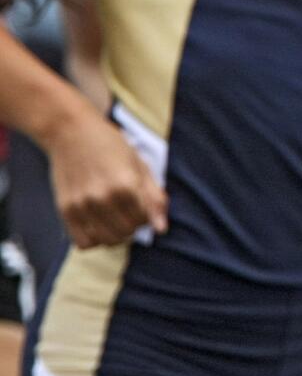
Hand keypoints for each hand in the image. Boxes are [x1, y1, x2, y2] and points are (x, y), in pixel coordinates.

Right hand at [46, 112, 167, 248]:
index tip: (142, 203)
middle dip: (133, 225)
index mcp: (126, 185)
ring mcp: (82, 206)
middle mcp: (102, 198)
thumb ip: (154, 197)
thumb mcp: (140, 165)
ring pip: (106, 241)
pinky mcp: (65, 211)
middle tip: (129, 209)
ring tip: (115, 216)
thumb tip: (162, 228)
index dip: (147, 215)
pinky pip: (83, 243)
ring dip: (115, 234)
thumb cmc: (111, 146)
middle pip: (126, 232)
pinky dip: (94, 238)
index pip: (144, 220)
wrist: (72, 132)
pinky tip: (98, 223)